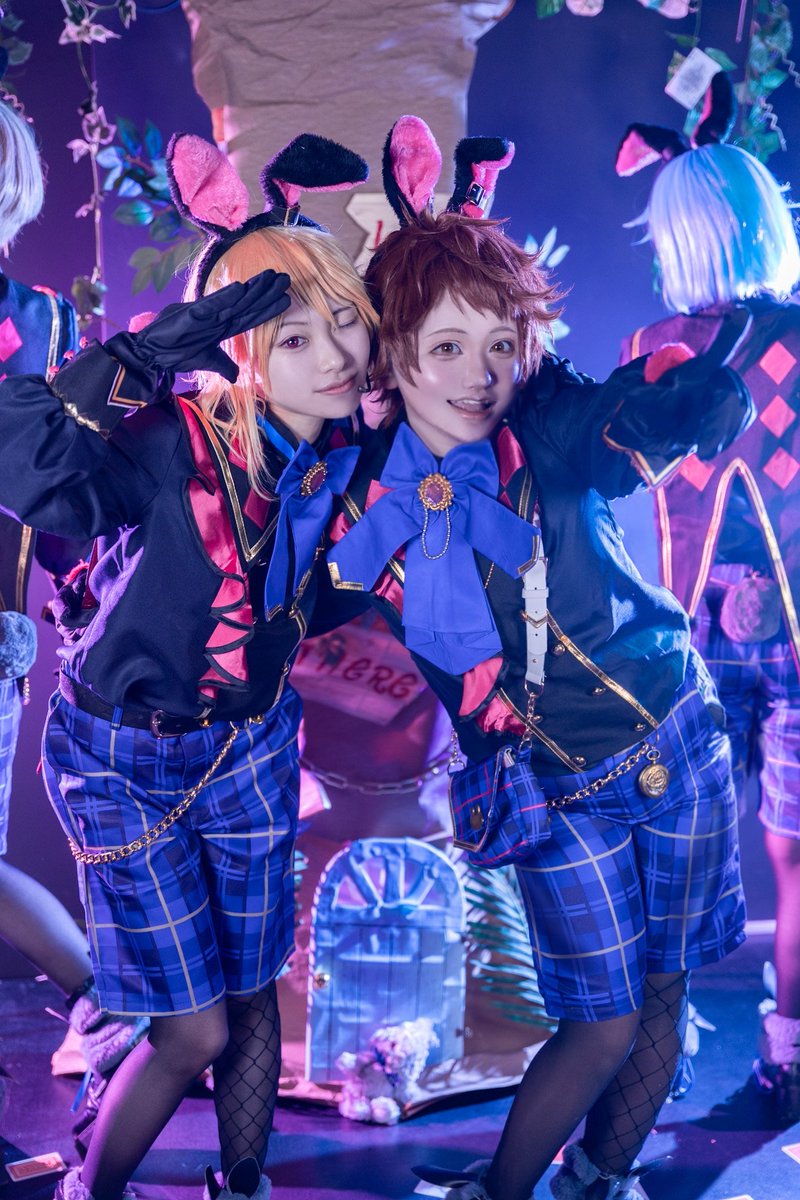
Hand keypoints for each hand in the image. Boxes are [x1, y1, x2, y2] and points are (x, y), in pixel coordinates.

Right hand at [129, 269, 290, 382]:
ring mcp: (205, 313)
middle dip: (266, 291)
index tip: (286, 298)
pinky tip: (241, 287)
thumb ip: (224, 366)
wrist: (152, 354)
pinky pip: (211, 304)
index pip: (251, 316)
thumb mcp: (208, 361)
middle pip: (247, 303)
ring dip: (253, 288)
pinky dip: (225, 297)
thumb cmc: (177, 353)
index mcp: (222, 327)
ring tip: (271, 276)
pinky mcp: (191, 314)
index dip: (268, 307)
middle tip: (286, 278)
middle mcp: (217, 317)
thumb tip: (237, 376)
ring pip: (234, 300)